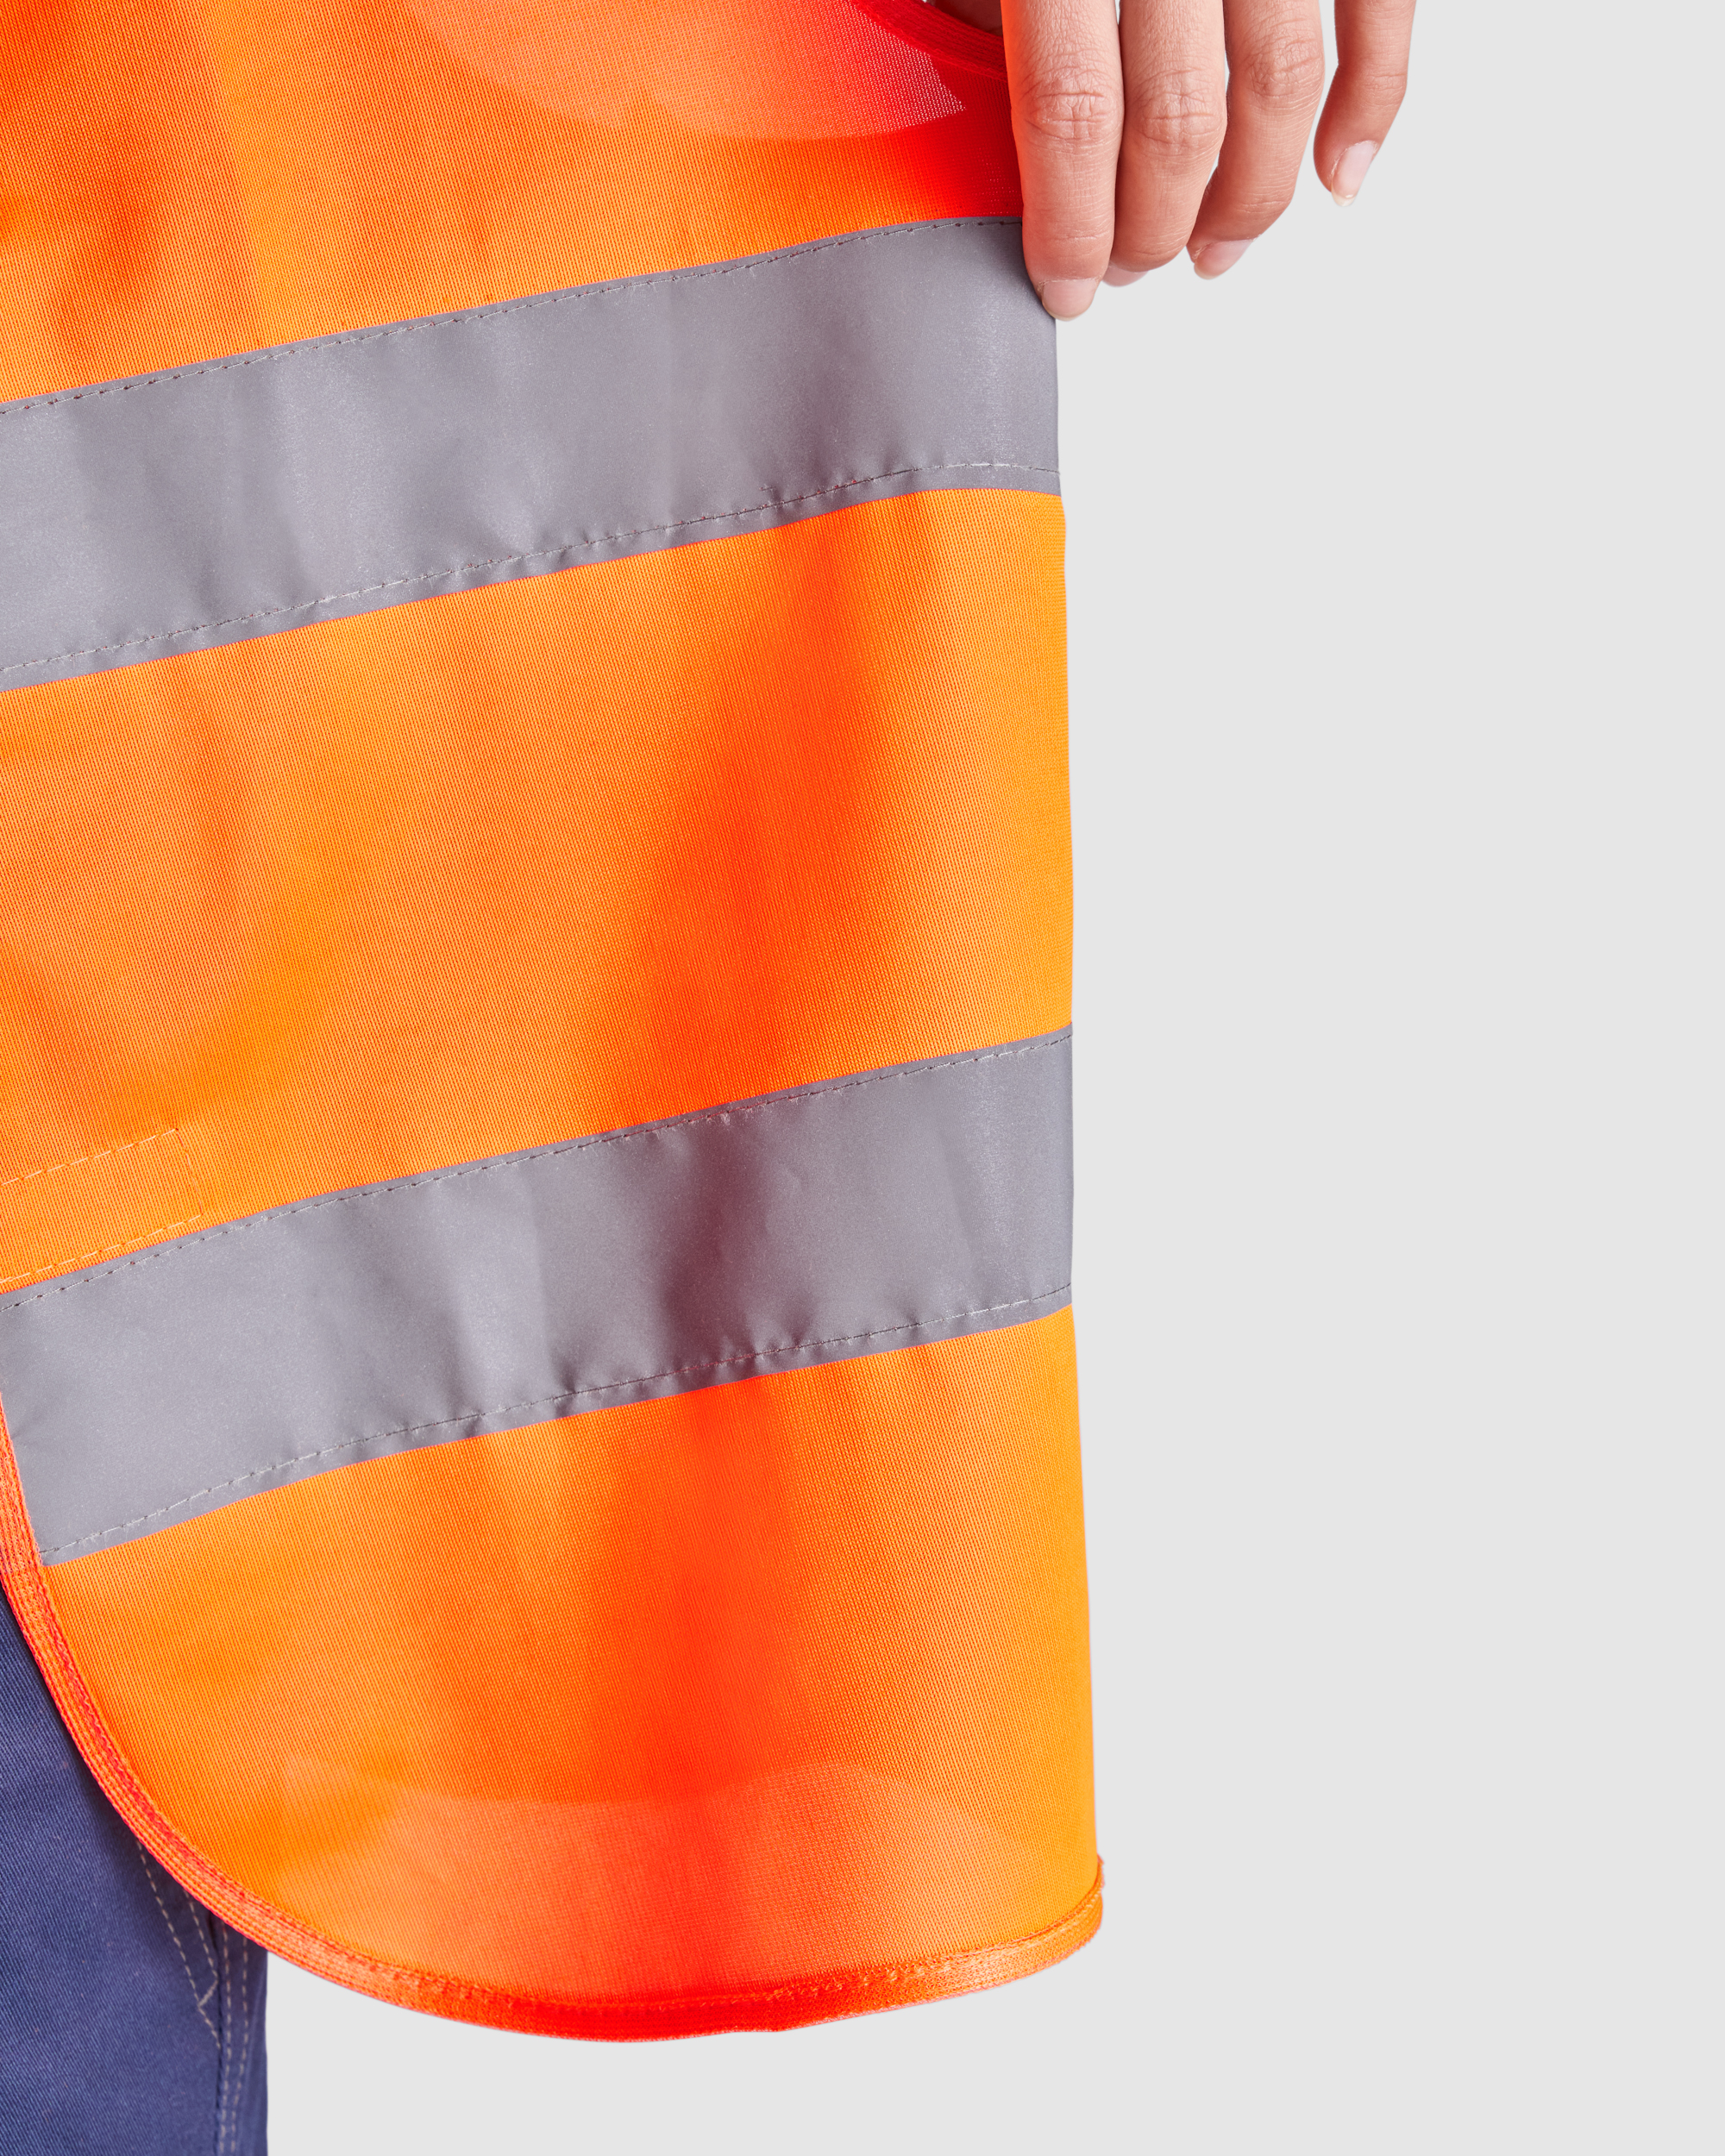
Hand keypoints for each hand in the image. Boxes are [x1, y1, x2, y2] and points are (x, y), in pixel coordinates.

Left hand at [934, 0, 1414, 315]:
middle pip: (1177, 120)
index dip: (1068, 224)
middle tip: (1130, 266)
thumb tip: (998, 156)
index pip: (1070, 114)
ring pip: (1279, 88)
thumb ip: (979, 19)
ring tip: (1213, 248)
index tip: (1064, 286)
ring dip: (1250, 195)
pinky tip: (1340, 177)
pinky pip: (1380, 15)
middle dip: (1152, 225)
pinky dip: (1373, 105)